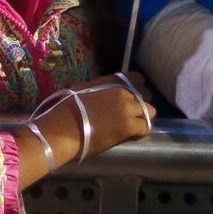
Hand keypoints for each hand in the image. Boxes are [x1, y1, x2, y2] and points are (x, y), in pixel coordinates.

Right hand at [36, 73, 156, 162]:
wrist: (62, 128)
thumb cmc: (65, 109)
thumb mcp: (81, 89)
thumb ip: (98, 89)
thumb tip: (101, 94)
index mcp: (111, 81)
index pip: (138, 78)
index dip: (137, 89)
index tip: (132, 98)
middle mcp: (123, 91)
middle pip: (146, 95)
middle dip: (141, 104)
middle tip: (132, 114)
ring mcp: (127, 108)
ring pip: (150, 111)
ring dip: (143, 118)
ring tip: (133, 126)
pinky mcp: (128, 125)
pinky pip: (146, 127)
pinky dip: (141, 132)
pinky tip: (132, 135)